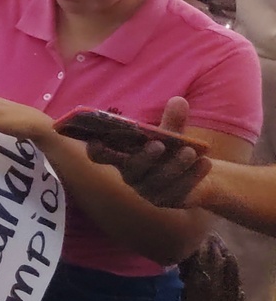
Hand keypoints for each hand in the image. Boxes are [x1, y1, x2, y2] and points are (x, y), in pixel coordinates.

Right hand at [84, 97, 213, 209]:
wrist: (196, 172)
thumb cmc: (172, 149)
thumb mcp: (172, 134)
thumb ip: (172, 120)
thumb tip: (179, 100)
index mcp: (121, 156)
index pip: (99, 156)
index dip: (95, 149)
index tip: (97, 140)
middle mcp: (130, 175)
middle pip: (131, 168)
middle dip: (145, 157)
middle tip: (159, 145)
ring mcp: (147, 191)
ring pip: (158, 180)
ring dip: (174, 165)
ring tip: (190, 151)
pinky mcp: (167, 201)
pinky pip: (178, 190)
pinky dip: (192, 175)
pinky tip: (205, 162)